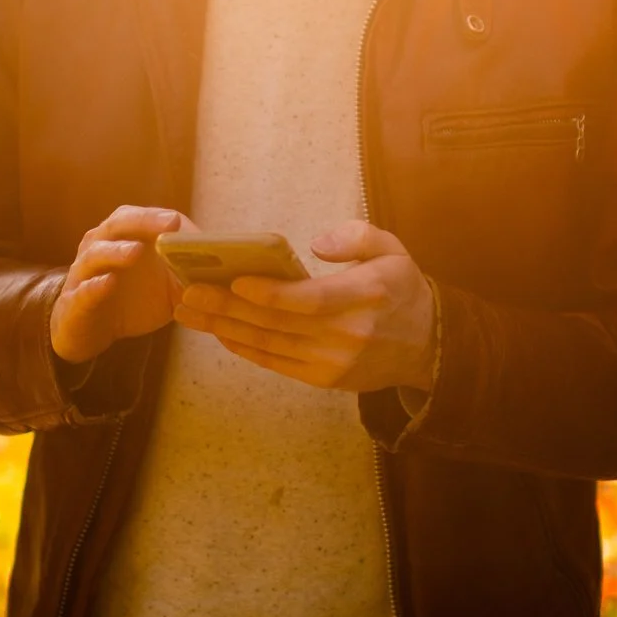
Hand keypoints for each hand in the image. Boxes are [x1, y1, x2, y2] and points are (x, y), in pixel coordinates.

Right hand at [49, 206, 193, 364]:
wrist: (90, 331)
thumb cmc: (132, 301)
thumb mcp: (167, 289)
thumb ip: (192, 276)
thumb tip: (231, 273)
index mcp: (122, 238)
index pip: (138, 218)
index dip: (157, 217)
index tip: (177, 221)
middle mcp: (100, 248)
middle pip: (117, 225)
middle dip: (143, 222)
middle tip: (168, 224)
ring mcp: (83, 274)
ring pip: (95, 255)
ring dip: (116, 251)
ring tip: (136, 252)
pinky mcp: (74, 302)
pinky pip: (82, 291)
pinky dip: (95, 287)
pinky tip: (108, 283)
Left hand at [174, 220, 435, 393]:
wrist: (426, 345)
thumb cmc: (400, 289)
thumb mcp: (392, 249)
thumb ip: (357, 237)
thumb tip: (316, 245)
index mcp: (367, 295)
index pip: (311, 300)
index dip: (272, 294)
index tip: (237, 282)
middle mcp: (349, 334)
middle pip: (278, 323)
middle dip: (228, 308)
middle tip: (190, 291)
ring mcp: (335, 362)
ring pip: (270, 345)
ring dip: (225, 328)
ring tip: (190, 311)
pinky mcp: (324, 379)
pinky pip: (276, 363)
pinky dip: (244, 348)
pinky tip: (219, 332)